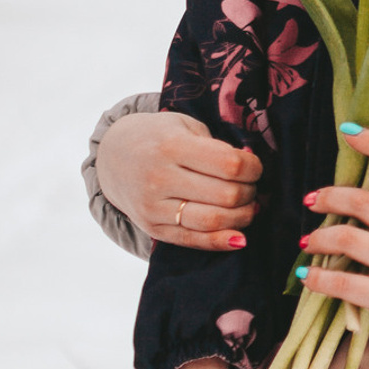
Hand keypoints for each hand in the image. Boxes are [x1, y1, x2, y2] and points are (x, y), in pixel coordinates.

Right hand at [98, 110, 261, 250]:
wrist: (113, 156)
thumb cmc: (160, 137)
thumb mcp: (185, 126)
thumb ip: (217, 146)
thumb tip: (250, 170)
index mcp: (172, 146)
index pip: (230, 165)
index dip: (254, 169)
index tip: (255, 168)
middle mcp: (159, 178)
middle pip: (227, 195)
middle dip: (250, 193)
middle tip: (251, 187)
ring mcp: (153, 207)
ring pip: (213, 221)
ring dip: (242, 217)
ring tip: (248, 207)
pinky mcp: (152, 228)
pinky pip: (193, 241)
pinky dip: (222, 242)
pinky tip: (239, 237)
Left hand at [299, 129, 368, 368]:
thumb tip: (355, 190)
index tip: (348, 130)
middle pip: (365, 202)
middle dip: (330, 196)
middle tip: (312, 200)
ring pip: (349, 240)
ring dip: (319, 237)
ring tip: (309, 241)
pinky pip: (343, 283)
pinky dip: (318, 278)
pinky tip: (307, 276)